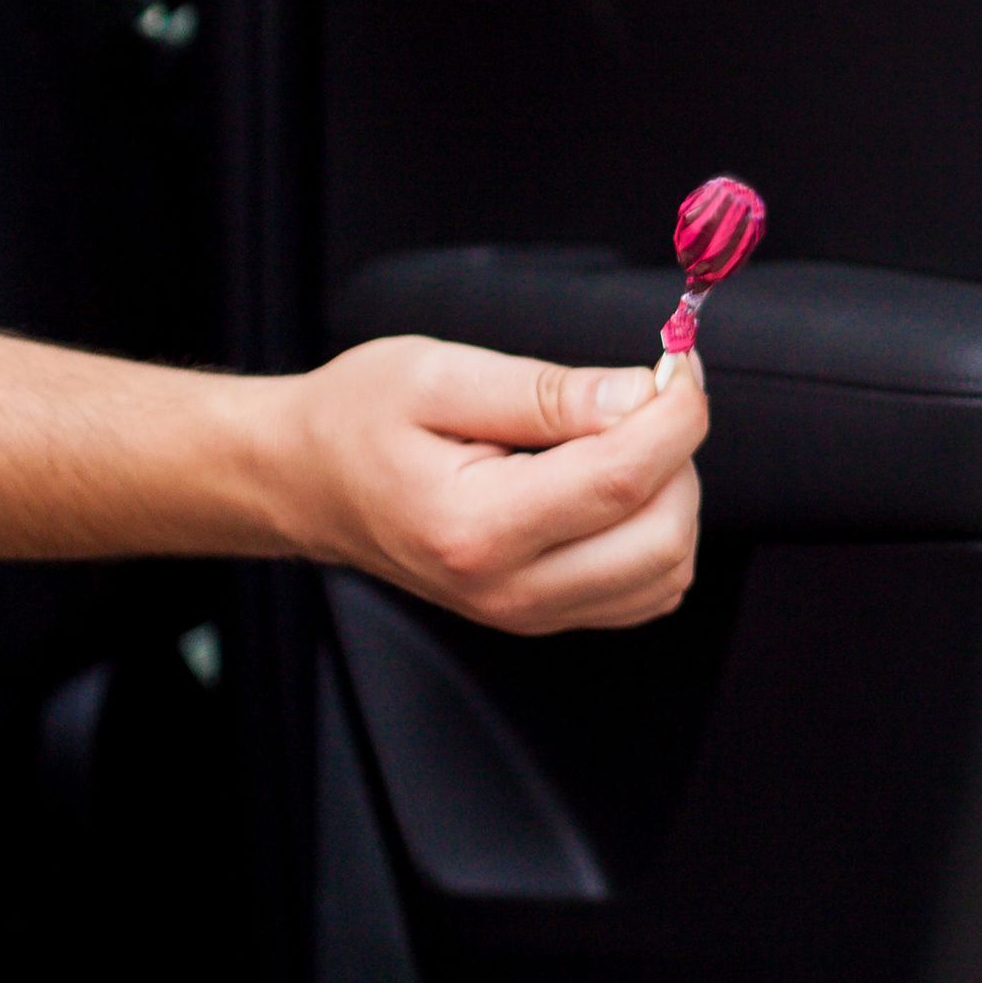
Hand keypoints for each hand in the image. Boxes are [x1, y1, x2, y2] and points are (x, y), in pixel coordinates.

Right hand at [270, 336, 709, 632]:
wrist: (305, 482)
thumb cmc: (356, 423)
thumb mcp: (437, 375)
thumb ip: (547, 391)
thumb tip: (640, 396)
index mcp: (474, 526)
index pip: (625, 479)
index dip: (676, 413)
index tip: (676, 366)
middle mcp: (509, 587)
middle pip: (663, 533)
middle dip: (675, 455)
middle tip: (638, 401)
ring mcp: (530, 613)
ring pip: (668, 567)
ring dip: (670, 496)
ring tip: (614, 443)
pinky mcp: (549, 616)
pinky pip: (648, 587)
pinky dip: (656, 533)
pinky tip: (612, 487)